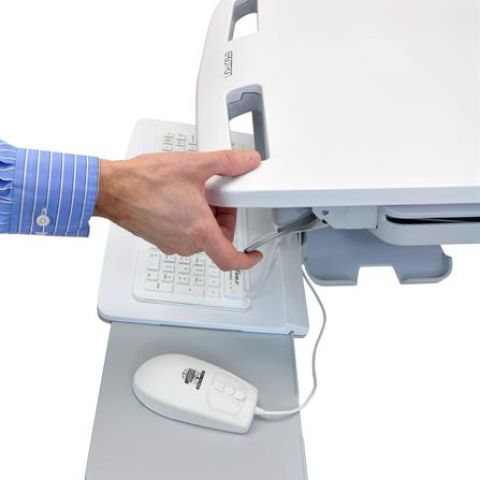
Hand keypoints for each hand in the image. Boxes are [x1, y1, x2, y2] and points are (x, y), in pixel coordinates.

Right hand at [94, 150, 262, 270]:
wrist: (111, 189)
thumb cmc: (143, 181)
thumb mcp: (193, 165)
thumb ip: (227, 163)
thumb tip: (247, 161)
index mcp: (198, 230)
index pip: (230, 259)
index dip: (246, 260)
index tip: (254, 256)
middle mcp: (185, 243)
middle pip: (217, 240)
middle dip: (222, 218)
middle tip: (216, 196)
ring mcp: (171, 244)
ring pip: (200, 236)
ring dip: (204, 218)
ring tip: (193, 192)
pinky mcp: (160, 240)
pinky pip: (184, 234)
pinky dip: (189, 220)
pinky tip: (179, 198)